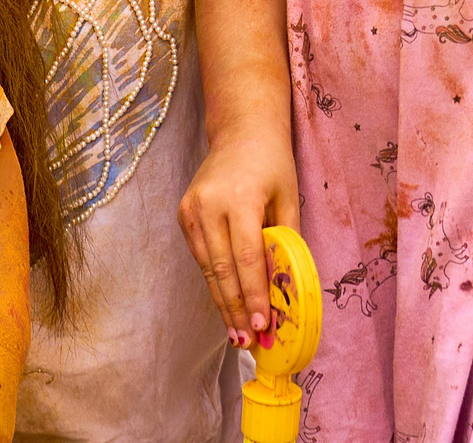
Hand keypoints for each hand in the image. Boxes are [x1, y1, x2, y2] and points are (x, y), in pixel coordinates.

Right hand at [177, 131, 298, 343]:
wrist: (240, 131)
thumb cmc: (272, 164)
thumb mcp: (288, 198)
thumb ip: (286, 242)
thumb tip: (286, 290)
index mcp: (240, 198)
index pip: (246, 257)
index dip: (253, 295)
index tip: (262, 326)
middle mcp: (209, 205)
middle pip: (222, 269)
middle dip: (235, 309)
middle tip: (247, 342)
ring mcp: (191, 209)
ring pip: (207, 267)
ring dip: (222, 302)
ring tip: (236, 332)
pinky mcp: (183, 214)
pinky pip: (201, 255)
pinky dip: (214, 281)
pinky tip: (225, 303)